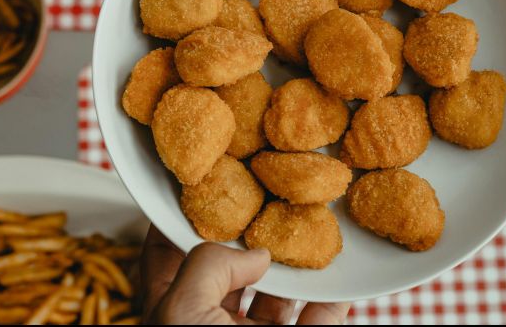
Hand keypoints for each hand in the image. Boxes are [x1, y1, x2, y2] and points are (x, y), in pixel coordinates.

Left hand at [141, 226, 349, 324]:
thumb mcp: (184, 315)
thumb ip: (210, 268)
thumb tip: (255, 255)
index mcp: (174, 316)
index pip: (167, 258)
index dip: (181, 224)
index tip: (203, 191)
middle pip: (228, 275)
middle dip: (249, 242)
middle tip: (267, 206)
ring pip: (275, 301)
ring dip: (294, 271)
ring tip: (308, 236)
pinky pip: (315, 324)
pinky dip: (328, 306)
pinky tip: (338, 282)